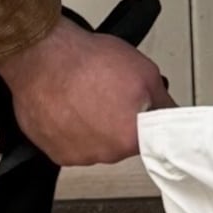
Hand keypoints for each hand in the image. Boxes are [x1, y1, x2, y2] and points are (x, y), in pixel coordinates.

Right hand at [0, 17, 173, 166]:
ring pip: (96, 144)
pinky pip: (71, 145)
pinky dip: (71, 131)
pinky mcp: (53, 152)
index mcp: (130, 137)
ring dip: (95, 127)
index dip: (149, 123)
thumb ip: (163, 100)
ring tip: (87, 97)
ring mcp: (76, 155)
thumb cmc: (86, 61)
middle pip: (123, 142)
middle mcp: (104, 153)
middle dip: (121, 121)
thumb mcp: (144, 71)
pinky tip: (70, 107)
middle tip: (111, 95)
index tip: (146, 117)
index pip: (152, 142)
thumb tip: (170, 112)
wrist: (42, 57)